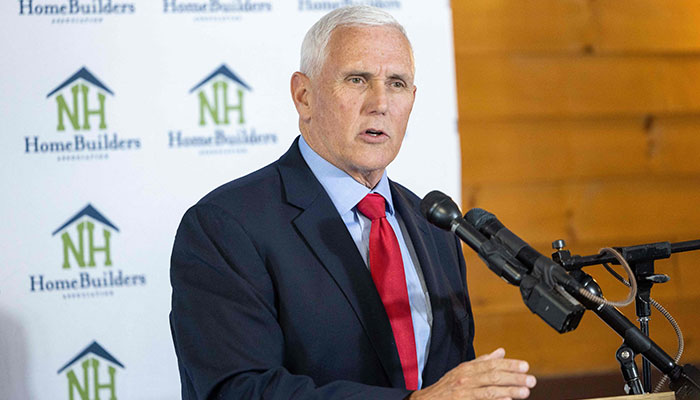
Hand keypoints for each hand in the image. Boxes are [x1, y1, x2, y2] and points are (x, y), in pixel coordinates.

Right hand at [410, 348, 535, 399]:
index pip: (492, 364)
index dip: (509, 365)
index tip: (525, 366)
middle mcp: (465, 379)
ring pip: (490, 390)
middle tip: (531, 380)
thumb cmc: (447, 388)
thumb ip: (482, 362)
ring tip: (525, 392)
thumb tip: (501, 352)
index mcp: (467, 369)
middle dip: (514, 378)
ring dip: (509, 391)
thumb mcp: (462, 371)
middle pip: (493, 376)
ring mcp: (464, 392)